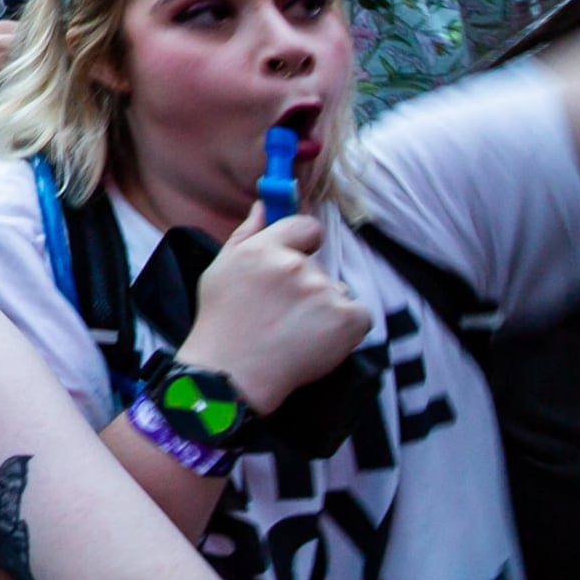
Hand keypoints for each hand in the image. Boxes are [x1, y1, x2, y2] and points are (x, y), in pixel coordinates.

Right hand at [179, 207, 374, 415]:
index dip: (303, 244)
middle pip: (317, 265)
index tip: (294, 261)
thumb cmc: (221, 322)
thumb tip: (264, 205)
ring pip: (335, 292)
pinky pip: (358, 314)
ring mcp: (324, 293)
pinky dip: (344, 327)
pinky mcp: (347, 320)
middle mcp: (296, 266)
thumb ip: (247, 233)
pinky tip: (317, 340)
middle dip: (305, 285)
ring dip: (323, 307)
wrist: (232, 374)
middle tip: (281, 312)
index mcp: (264, 248)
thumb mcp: (221, 268)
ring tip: (294, 331)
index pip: (306, 227)